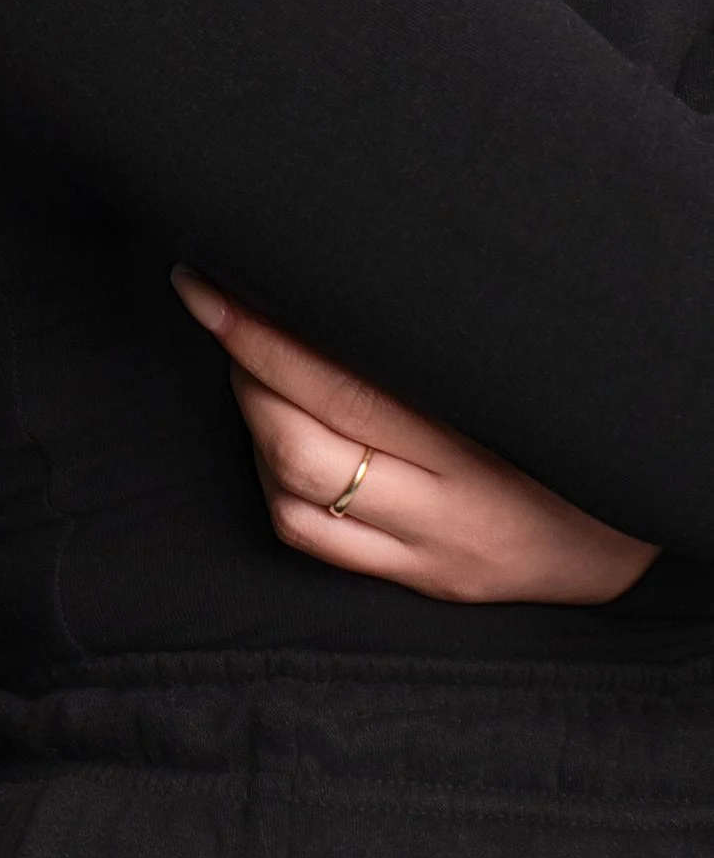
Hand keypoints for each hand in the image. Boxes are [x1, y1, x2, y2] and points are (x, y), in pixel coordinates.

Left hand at [171, 271, 658, 605]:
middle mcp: (452, 514)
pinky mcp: (423, 583)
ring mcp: (432, 557)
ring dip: (251, 427)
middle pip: (303, 446)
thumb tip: (341, 274)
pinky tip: (274, 439)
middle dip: (243, 371)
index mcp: (481, 449)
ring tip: (249, 366)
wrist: (646, 529)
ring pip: (295, 499)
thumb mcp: (514, 377)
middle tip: (222, 309)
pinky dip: (275, 486)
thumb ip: (431, 342)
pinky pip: (314, 544)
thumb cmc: (570, 426)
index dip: (262, 336)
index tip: (211, 285)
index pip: (344, 389)